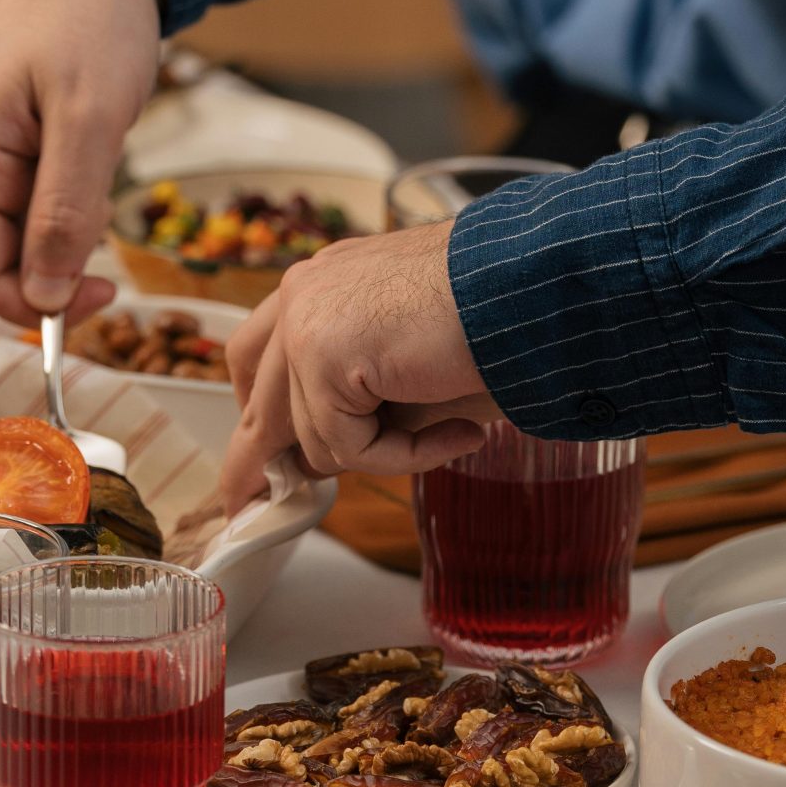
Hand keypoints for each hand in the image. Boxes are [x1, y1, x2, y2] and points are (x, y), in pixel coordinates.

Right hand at [0, 0, 157, 323]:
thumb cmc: (88, 10)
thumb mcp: (89, 118)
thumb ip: (64, 213)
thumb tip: (44, 297)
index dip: (42, 306)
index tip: (108, 296)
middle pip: (0, 258)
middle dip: (60, 261)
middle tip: (116, 225)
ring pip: (21, 228)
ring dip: (70, 221)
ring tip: (103, 156)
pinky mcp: (2, 133)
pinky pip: (33, 193)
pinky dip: (72, 192)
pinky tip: (96, 145)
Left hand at [220, 223, 501, 511]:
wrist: (536, 287)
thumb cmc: (497, 316)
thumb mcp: (407, 367)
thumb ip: (355, 404)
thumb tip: (310, 464)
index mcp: (323, 281)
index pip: (260, 355)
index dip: (261, 412)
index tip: (262, 459)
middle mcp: (305, 291)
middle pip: (260, 397)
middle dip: (257, 460)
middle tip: (249, 505)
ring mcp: (307, 318)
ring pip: (311, 433)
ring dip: (381, 453)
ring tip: (454, 432)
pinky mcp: (324, 353)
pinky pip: (346, 444)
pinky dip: (403, 456)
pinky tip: (460, 433)